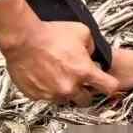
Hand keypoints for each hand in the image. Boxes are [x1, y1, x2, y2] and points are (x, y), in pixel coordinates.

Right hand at [0, 19, 119, 105]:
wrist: (23, 40)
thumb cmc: (49, 35)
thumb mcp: (82, 32)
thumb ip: (93, 46)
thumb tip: (93, 52)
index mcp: (84, 71)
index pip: (109, 88)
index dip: (109, 85)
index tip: (107, 84)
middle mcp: (69, 86)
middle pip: (86, 100)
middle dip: (86, 91)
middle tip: (80, 80)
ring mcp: (52, 93)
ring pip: (65, 99)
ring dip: (65, 90)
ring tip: (58, 74)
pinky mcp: (37, 96)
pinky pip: (47, 97)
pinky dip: (48, 90)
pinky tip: (45, 76)